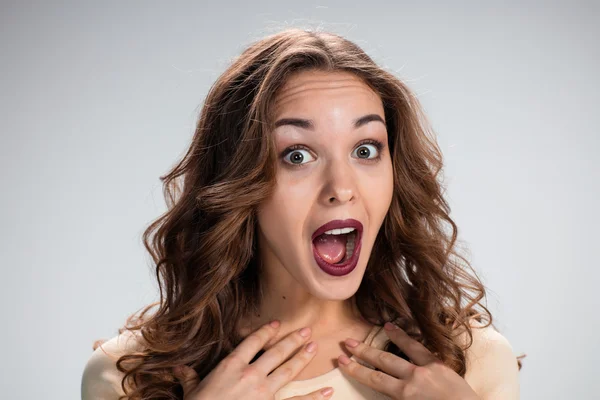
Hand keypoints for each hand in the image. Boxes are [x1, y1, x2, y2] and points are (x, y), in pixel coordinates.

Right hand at [173, 320, 334, 399]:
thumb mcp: (191, 393)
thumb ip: (188, 378)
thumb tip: (177, 369)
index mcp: (230, 366)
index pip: (251, 342)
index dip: (265, 332)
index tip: (276, 324)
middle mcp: (250, 374)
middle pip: (276, 352)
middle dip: (292, 340)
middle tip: (307, 331)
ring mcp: (263, 392)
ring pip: (288, 370)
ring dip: (302, 358)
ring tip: (314, 348)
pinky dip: (314, 397)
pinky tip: (327, 391)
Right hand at [337, 322, 479, 399]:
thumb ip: (397, 398)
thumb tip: (385, 390)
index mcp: (405, 394)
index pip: (374, 379)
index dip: (356, 370)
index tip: (342, 361)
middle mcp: (414, 378)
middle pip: (383, 362)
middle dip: (364, 352)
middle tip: (348, 342)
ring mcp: (429, 368)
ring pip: (405, 349)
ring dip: (391, 338)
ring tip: (382, 326)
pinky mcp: (443, 365)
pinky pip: (424, 349)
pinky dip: (414, 341)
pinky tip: (410, 335)